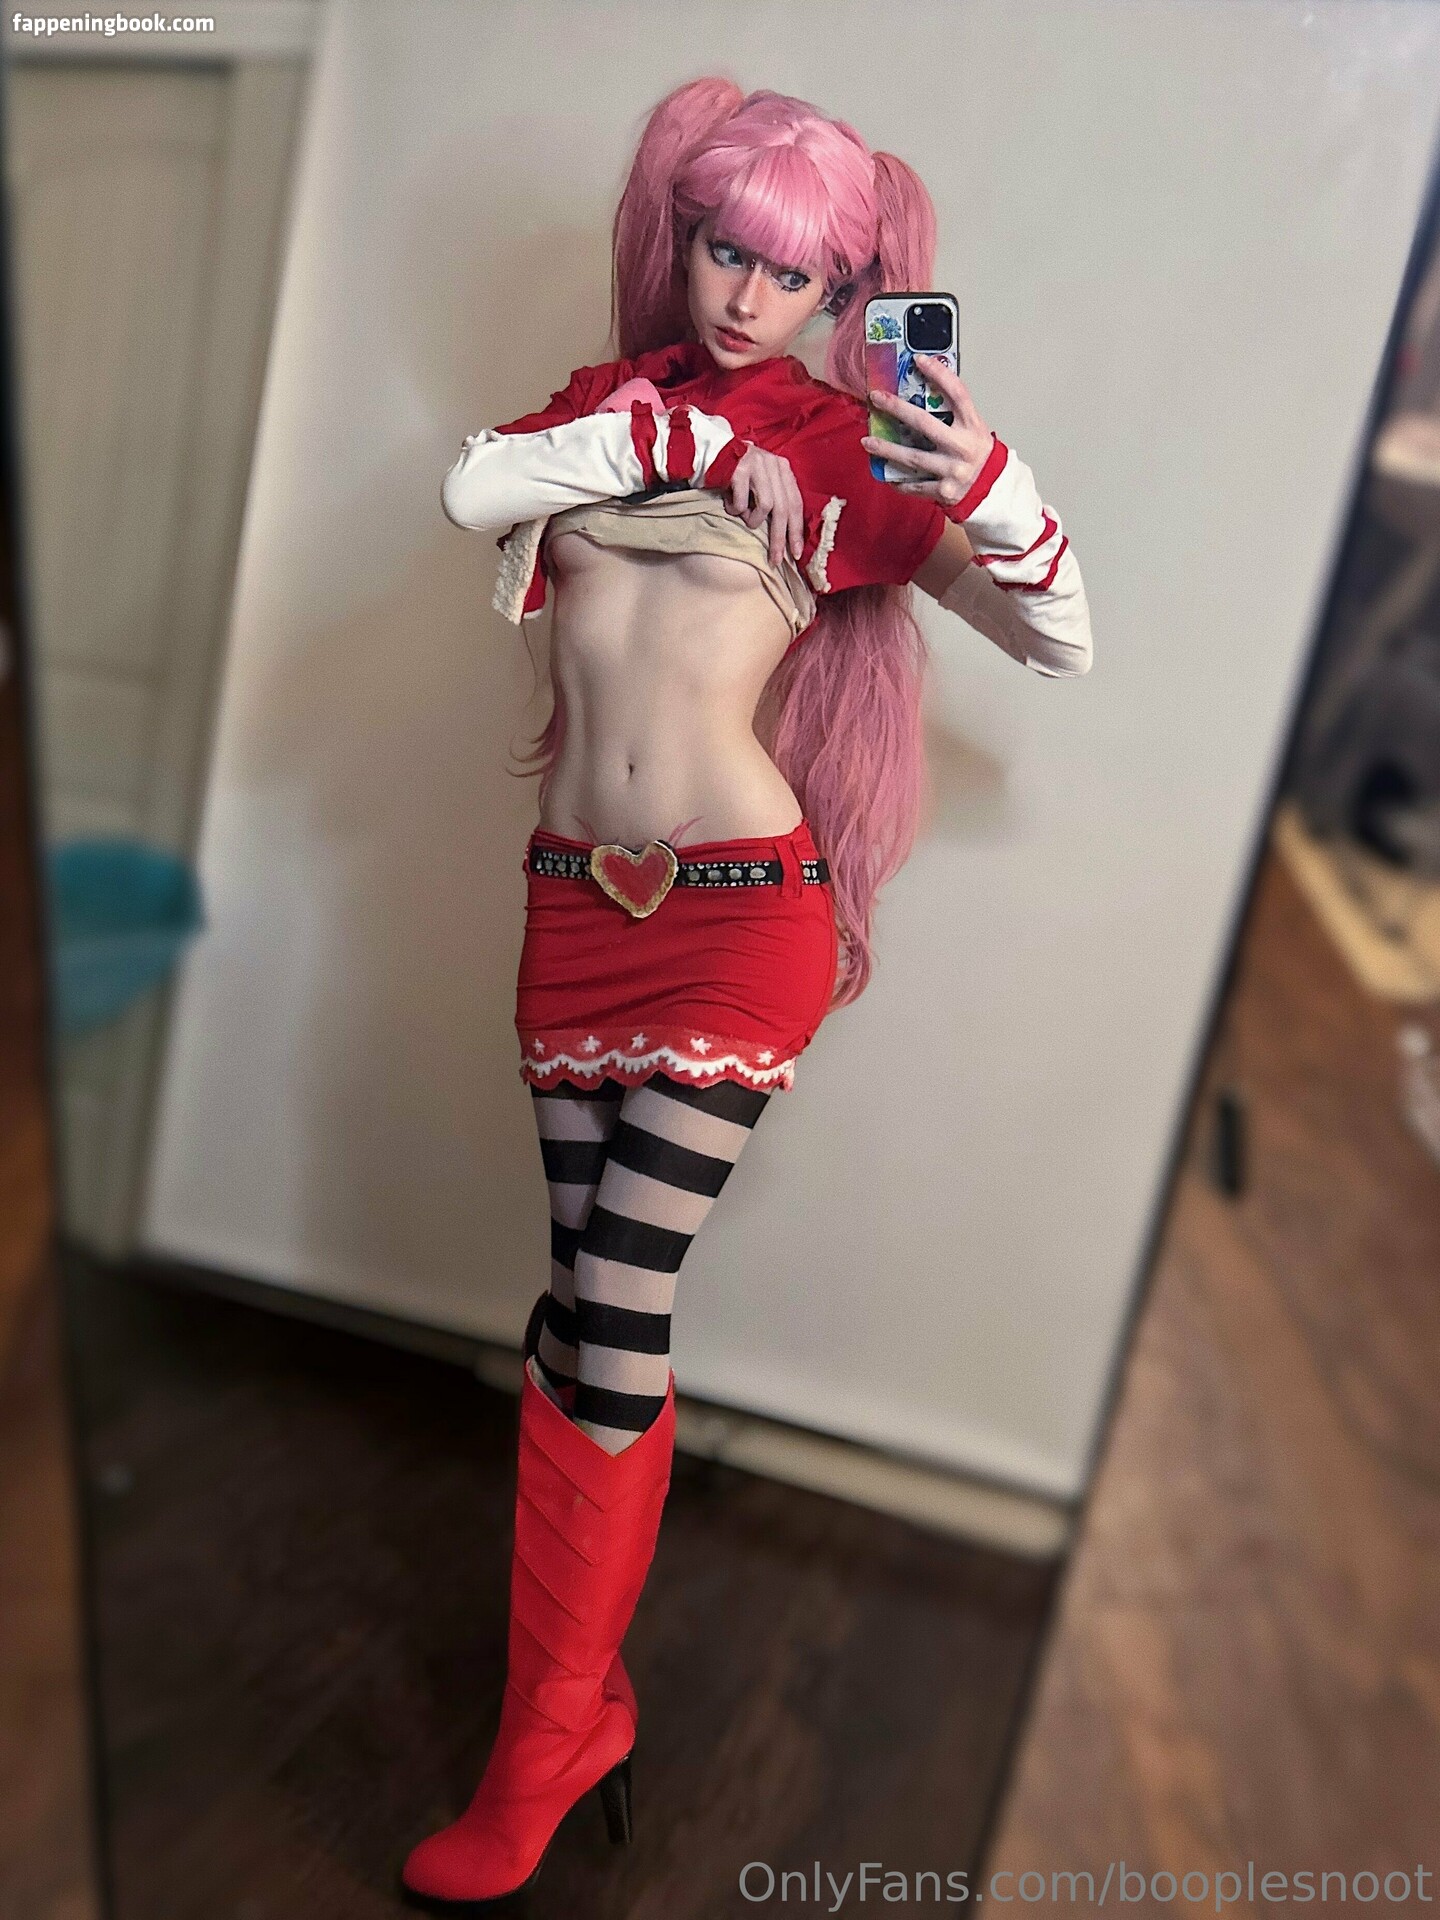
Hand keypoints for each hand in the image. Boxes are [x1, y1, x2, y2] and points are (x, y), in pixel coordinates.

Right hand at [722, 443, 804, 567]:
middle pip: (783, 508)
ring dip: (753, 519)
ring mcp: (757, 465)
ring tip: (744, 517)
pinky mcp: (739, 469)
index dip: (797, 530)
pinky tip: (730, 505)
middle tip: (776, 558)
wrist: (710, 450)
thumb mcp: (761, 481)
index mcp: (782, 468)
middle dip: (780, 537)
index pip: (795, 503)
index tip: (796, 553)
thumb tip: (786, 533)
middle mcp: (773, 464)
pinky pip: (743, 502)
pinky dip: (736, 509)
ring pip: (766, 506)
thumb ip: (775, 497)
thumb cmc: (737, 473)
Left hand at [861, 355, 993, 505]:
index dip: (939, 374)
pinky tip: (884, 472)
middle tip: (877, 399)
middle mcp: (962, 447)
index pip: (957, 394)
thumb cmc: (977, 454)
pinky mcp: (944, 490)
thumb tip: (924, 388)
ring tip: (868, 442)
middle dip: (897, 409)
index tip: (919, 360)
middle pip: (925, 423)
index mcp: (973, 426)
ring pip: (913, 457)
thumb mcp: (974, 428)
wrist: (992, 487)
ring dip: (886, 449)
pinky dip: (897, 479)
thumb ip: (954, 413)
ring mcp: (952, 470)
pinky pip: (914, 485)